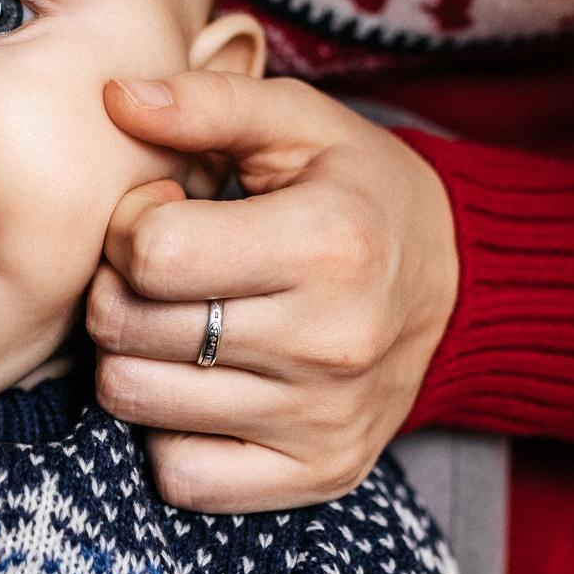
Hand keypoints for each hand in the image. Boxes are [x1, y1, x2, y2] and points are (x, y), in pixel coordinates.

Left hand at [85, 72, 460, 511]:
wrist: (458, 288)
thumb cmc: (358, 193)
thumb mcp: (300, 124)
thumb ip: (208, 102)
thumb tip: (116, 98)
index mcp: (327, 243)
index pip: (151, 253)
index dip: (129, 224)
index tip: (164, 209)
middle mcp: (330, 342)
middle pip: (129, 328)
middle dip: (118, 286)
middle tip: (160, 266)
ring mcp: (323, 420)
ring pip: (135, 401)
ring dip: (132, 356)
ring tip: (179, 318)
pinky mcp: (316, 474)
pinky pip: (179, 476)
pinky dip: (166, 431)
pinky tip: (200, 385)